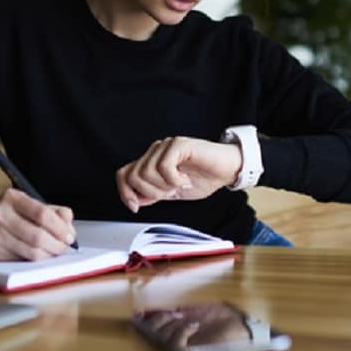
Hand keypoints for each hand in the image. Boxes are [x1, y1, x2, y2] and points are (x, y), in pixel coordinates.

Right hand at [0, 188, 75, 260]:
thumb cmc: (10, 214)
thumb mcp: (29, 204)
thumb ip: (54, 212)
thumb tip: (69, 227)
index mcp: (12, 198)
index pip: (42, 213)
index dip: (60, 228)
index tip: (69, 236)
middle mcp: (0, 215)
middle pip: (37, 236)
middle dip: (57, 245)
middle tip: (64, 247)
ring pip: (31, 252)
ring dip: (48, 255)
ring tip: (53, 252)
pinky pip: (21, 261)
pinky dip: (34, 261)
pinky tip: (38, 255)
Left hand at [116, 136, 241, 212]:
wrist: (227, 170)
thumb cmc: (204, 178)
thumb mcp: (172, 193)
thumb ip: (153, 194)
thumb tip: (134, 200)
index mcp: (152, 162)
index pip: (124, 174)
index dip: (124, 192)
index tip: (135, 207)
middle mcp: (156, 152)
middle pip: (133, 175)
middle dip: (151, 192)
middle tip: (171, 192)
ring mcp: (166, 146)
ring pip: (147, 172)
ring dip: (165, 186)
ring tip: (180, 185)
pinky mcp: (178, 144)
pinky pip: (164, 166)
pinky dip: (174, 179)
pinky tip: (185, 179)